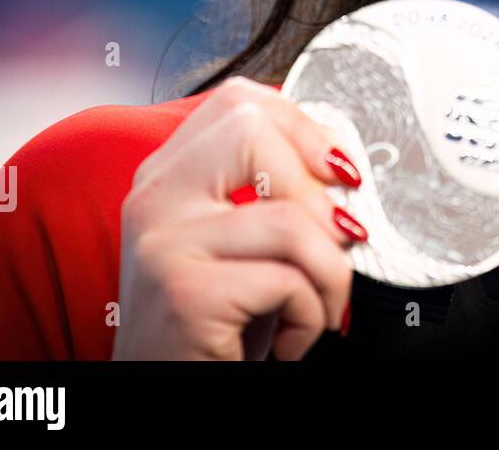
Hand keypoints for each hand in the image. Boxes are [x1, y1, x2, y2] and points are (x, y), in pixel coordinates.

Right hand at [112, 76, 364, 359]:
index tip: (339, 172)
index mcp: (166, 173)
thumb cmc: (216, 324)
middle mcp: (153, 197)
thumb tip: (345, 163)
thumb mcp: (238, 242)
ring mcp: (164, 242)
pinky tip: (289, 342)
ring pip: (293, 219)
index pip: (240, 101)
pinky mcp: (185, 294)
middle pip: (255, 131)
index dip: (304, 127)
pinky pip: (289, 281)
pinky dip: (312, 318)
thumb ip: (270, 191)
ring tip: (316, 310)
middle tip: (335, 242)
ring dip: (331, 275)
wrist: (161, 397)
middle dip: (318, 191)